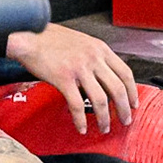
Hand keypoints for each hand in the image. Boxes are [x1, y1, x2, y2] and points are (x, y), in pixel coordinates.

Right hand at [6, 24, 136, 135]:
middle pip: (117, 89)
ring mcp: (79, 68)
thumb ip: (95, 56)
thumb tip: (104, 76)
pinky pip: (77, 105)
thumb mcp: (81, 41)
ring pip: (100, 100)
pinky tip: (81, 127)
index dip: (132, 92)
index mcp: (99, 48)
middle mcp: (93, 57)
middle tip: (125, 120)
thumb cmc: (50, 38)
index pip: (125, 72)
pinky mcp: (63, 78)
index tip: (133, 103)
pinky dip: (81, 120)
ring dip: (105, 118)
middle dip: (124, 109)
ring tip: (104, 128)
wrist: (28, 35)